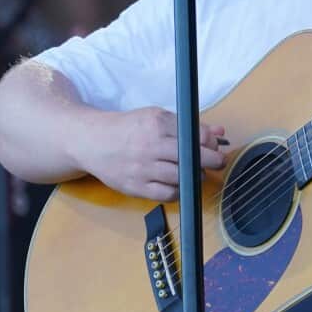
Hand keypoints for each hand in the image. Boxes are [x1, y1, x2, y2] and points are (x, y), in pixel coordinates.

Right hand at [80, 106, 225, 201]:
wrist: (92, 142)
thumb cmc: (128, 129)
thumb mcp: (156, 117)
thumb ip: (188, 125)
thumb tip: (219, 133)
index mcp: (156, 124)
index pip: (195, 135)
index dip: (211, 142)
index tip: (214, 145)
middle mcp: (150, 146)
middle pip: (192, 157)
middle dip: (212, 160)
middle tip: (216, 161)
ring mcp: (142, 168)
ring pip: (182, 177)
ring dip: (195, 176)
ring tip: (195, 171)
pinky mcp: (135, 187)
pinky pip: (167, 194)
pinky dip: (178, 191)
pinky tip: (178, 183)